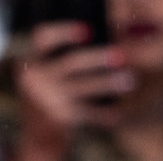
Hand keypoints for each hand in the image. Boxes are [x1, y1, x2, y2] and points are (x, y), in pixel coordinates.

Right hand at [15, 21, 134, 130]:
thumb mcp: (50, 71)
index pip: (43, 37)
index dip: (65, 31)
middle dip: (98, 57)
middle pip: (71, 62)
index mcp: (33, 58)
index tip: (90, 30)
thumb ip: (67, 56)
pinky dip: (104, 112)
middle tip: (122, 55)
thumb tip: (108, 39)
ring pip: (83, 87)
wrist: (37, 133)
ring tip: (129, 80)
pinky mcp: (59, 117)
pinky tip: (119, 112)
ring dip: (108, 82)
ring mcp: (48, 97)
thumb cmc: (53, 91)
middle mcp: (36, 76)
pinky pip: (88, 111)